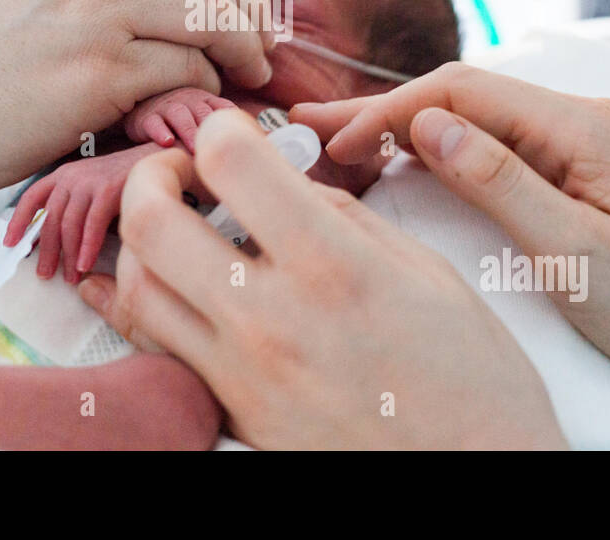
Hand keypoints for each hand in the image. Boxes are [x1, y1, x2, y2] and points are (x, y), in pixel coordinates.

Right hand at [0, 0, 275, 197]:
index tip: (245, 4)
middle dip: (254, 5)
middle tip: (263, 45)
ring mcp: (94, 11)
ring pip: (211, 15)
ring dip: (243, 50)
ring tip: (248, 77)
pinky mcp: (97, 73)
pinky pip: (186, 70)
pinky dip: (205, 88)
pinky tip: (199, 105)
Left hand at [5, 143, 158, 281]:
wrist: (160, 160)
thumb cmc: (127, 180)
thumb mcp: (92, 188)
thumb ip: (74, 207)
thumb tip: (57, 241)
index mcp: (64, 174)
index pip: (32, 197)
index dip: (19, 220)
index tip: (10, 243)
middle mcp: (73, 176)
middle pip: (50, 218)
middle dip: (46, 250)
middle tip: (44, 274)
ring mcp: (90, 181)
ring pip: (69, 225)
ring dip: (67, 255)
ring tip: (69, 278)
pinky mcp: (109, 189)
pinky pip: (92, 225)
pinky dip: (88, 248)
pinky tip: (85, 264)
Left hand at [79, 109, 565, 449]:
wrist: (478, 481)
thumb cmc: (473, 381)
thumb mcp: (429, 272)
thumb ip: (346, 215)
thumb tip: (287, 180)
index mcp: (333, 268)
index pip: (230, 162)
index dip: (220, 128)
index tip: (232, 135)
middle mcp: (272, 321)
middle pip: (150, 223)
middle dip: (151, 176)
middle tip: (183, 173)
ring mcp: (242, 377)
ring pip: (135, 288)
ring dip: (141, 241)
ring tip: (177, 228)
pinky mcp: (232, 416)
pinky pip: (153, 351)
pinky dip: (131, 306)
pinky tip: (138, 282)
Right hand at [125, 87, 236, 151]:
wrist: (146, 109)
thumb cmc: (184, 119)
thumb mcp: (206, 117)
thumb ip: (232, 125)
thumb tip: (268, 137)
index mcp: (207, 102)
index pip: (223, 109)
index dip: (231, 120)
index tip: (241, 137)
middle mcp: (189, 102)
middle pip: (203, 112)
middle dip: (210, 127)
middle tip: (218, 146)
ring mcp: (168, 108)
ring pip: (180, 116)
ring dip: (188, 130)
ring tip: (193, 147)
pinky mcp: (147, 118)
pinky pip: (153, 123)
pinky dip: (159, 131)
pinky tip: (166, 141)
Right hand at [290, 64, 609, 410]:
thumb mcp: (577, 255)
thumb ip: (501, 184)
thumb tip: (429, 126)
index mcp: (581, 128)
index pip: (462, 93)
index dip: (389, 113)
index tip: (334, 144)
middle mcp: (579, 117)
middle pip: (461, 96)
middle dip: (383, 110)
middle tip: (307, 123)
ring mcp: (579, 138)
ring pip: (474, 117)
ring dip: (405, 127)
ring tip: (337, 140)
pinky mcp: (577, 164)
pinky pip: (496, 142)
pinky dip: (440, 149)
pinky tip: (403, 160)